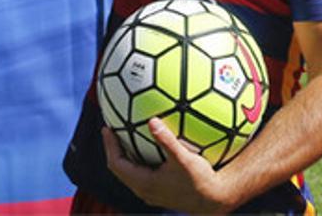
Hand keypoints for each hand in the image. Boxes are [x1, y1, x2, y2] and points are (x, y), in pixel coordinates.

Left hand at [102, 121, 237, 213]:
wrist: (215, 201)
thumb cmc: (200, 180)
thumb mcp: (184, 158)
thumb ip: (167, 140)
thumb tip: (152, 120)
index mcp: (144, 183)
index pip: (116, 163)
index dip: (109, 145)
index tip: (106, 127)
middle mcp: (144, 191)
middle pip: (119, 168)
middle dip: (113, 149)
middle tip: (111, 129)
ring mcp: (151, 193)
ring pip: (129, 173)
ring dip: (124, 155)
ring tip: (123, 136)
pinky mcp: (159, 192)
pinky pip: (140, 174)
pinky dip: (137, 160)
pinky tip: (146, 146)